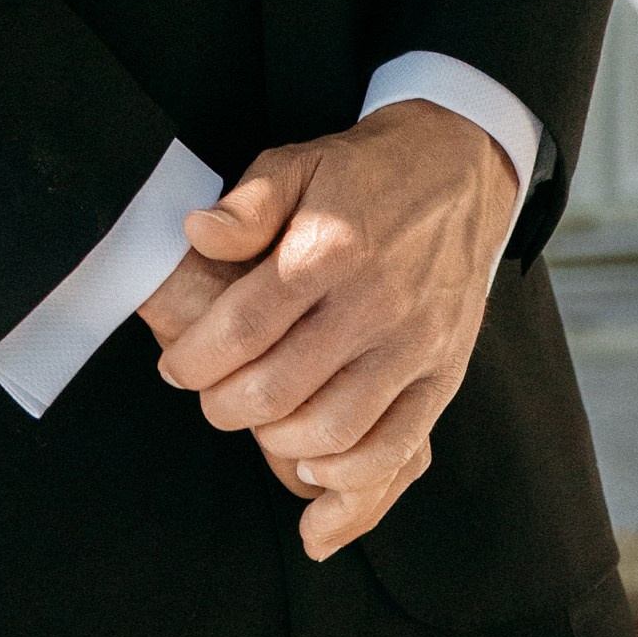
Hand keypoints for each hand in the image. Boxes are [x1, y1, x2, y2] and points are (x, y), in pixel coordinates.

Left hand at [150, 102, 516, 559]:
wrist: (460, 168)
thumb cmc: (369, 171)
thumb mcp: (300, 162)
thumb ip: (247, 204)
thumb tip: (197, 233)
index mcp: (331, 246)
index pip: (245, 327)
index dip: (196, 359)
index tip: (176, 369)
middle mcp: (375, 300)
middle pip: (279, 387)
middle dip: (225, 406)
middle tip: (212, 397)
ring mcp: (415, 343)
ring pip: (332, 429)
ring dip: (277, 441)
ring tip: (258, 421)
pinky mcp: (445, 372)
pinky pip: (394, 448)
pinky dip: (346, 474)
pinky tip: (313, 462)